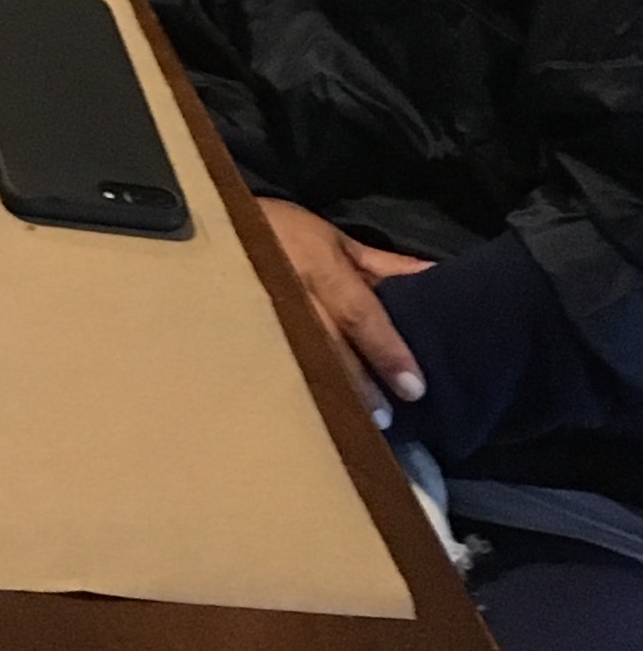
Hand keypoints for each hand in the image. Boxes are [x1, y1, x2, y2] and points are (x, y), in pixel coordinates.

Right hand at [258, 196, 432, 418]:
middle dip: (360, 386)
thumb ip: (387, 267)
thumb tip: (438, 279)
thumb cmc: (286, 232)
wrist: (212, 225)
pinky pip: (272, 365)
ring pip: (301, 362)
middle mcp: (291, 291)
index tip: (414, 388)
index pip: (359, 314)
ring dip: (332, 395)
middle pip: (330, 348)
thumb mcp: (337, 241)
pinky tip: (311, 412)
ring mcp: (260, 314)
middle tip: (386, 419)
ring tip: (355, 425)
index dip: (387, 351)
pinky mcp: (239, 332)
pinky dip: (296, 389)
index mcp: (319, 266)